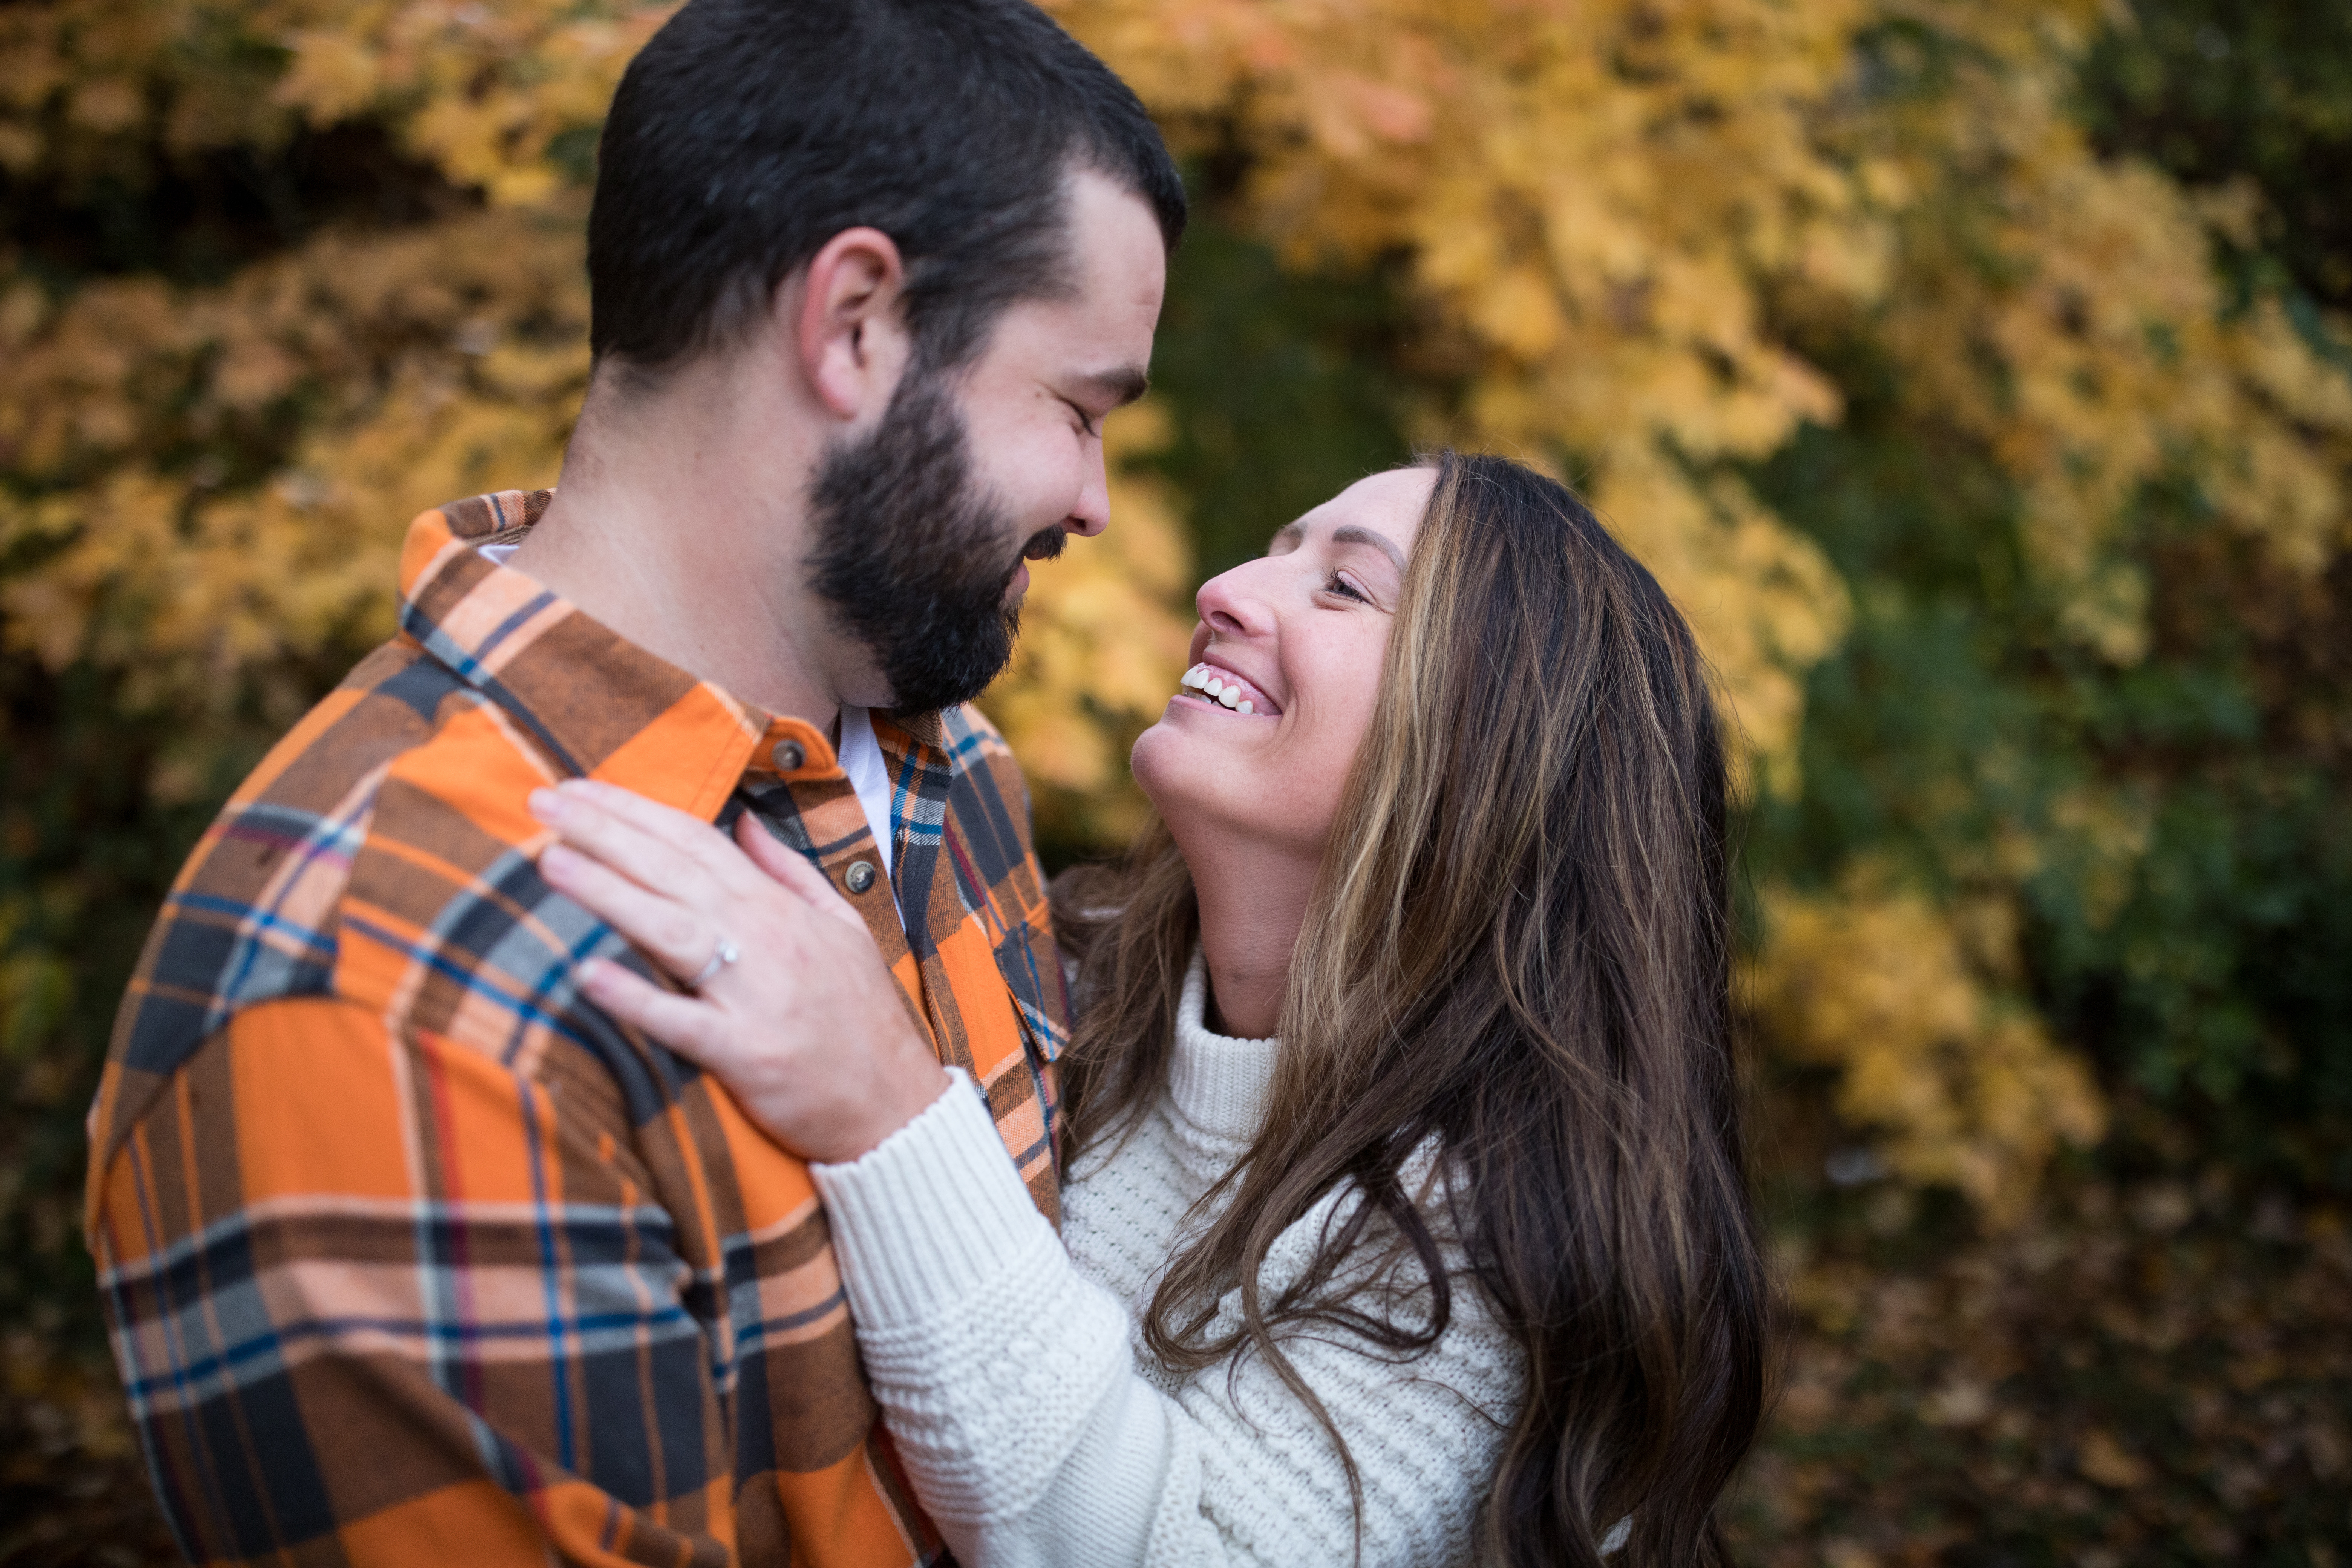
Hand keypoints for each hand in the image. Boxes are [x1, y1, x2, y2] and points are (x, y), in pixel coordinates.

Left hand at [528, 778, 948, 1163]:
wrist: (896, 1105)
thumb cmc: (861, 1016)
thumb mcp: (840, 925)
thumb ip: (788, 871)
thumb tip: (743, 820)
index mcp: (779, 909)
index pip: (696, 843)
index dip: (635, 811)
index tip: (578, 787)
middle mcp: (765, 941)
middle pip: (674, 872)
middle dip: (604, 832)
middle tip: (541, 801)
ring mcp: (755, 996)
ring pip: (671, 931)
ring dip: (608, 893)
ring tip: (550, 861)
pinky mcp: (747, 1054)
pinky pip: (683, 1023)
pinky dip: (636, 1000)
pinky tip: (588, 975)